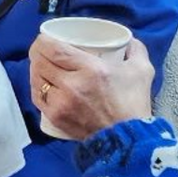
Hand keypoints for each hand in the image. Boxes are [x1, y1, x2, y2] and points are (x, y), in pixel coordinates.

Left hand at [31, 36, 154, 139]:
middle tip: (43, 49)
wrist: (127, 140)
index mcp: (92, 70)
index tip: (45, 37)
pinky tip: (41, 82)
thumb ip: (136, 49)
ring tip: (42, 64)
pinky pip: (36, 97)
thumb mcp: (142, 71)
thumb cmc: (134, 104)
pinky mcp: (55, 117)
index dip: (43, 40)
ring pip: (35, 79)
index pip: (54, 49)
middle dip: (38, 52)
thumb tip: (127, 39)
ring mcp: (60, 103)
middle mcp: (72, 85)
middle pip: (41, 62)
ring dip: (36, 68)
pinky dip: (36, 86)